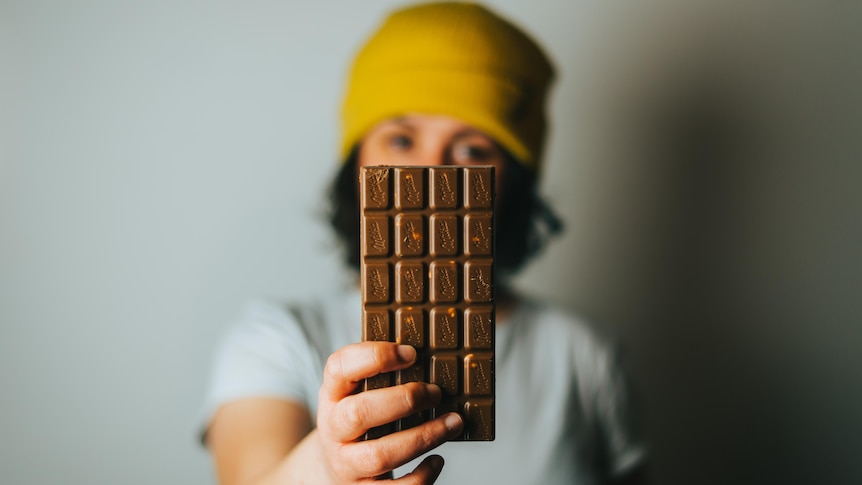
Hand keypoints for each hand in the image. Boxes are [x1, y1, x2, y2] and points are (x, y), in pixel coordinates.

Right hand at [316, 341, 463, 482]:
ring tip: (453, 422)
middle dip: (403, 400)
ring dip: (422, 437)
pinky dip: (420, 476)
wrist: (330, 468)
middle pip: (358, 413)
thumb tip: (431, 356)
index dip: (375, 356)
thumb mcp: (355, 391)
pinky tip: (437, 459)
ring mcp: (346, 462)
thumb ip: (380, 374)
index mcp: (332, 394)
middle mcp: (334, 428)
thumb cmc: (356, 419)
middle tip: (435, 392)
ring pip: (379, 455)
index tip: (410, 353)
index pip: (340, 367)